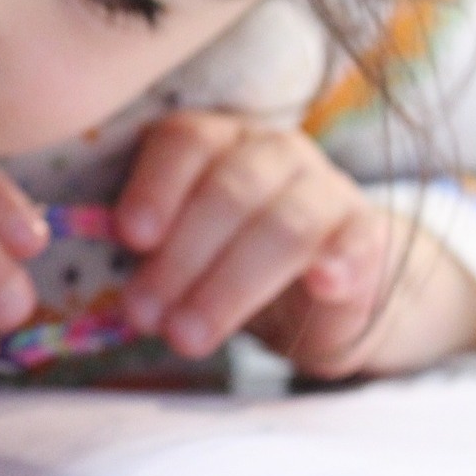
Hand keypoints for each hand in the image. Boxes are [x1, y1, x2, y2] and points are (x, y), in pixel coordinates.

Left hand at [113, 110, 409, 374]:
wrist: (319, 288)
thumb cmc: (228, 260)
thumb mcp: (181, 250)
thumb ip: (148, 252)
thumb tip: (109, 277)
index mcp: (216, 140)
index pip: (185, 141)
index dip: (155, 187)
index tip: (129, 237)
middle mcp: (272, 152)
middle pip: (228, 191)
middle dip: (181, 258)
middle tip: (145, 315)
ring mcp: (325, 188)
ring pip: (282, 224)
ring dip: (230, 285)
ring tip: (189, 336)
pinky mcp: (366, 233)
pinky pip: (355, 241)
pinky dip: (338, 262)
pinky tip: (322, 285)